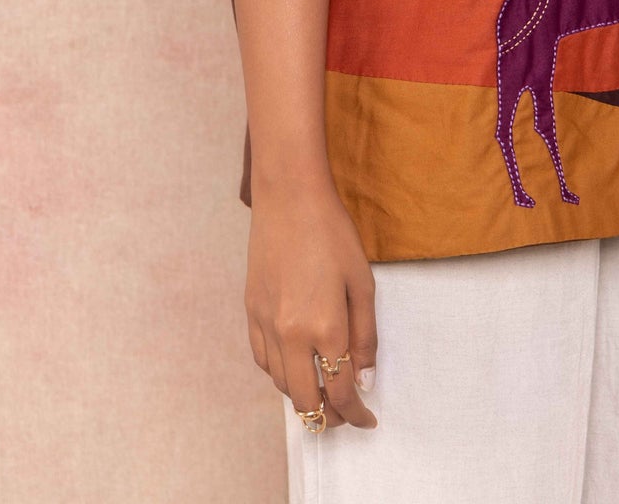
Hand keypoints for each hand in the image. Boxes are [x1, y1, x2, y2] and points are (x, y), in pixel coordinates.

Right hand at [244, 175, 379, 429]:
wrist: (289, 198)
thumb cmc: (332, 234)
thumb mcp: (362, 282)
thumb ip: (365, 336)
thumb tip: (364, 378)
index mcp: (325, 328)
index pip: (341, 391)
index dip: (357, 414)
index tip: (368, 419)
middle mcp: (291, 335)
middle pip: (306, 400)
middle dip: (329, 416)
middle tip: (347, 413)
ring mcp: (265, 324)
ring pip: (281, 384)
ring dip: (304, 396)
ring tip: (324, 390)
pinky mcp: (250, 312)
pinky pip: (263, 360)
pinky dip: (280, 373)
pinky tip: (296, 365)